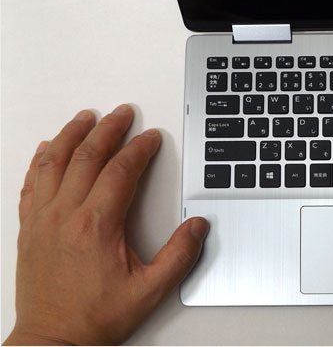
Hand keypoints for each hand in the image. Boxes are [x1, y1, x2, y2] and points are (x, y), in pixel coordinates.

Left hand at [4, 105, 208, 345]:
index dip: (139, 149)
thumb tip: (197, 227)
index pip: (121, 171)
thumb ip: (179, 256)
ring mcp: (42, 220)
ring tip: (85, 118)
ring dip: (71, 134)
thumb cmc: (95, 317)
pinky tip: (47, 148)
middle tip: (122, 114)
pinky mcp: (28, 228)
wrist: (53, 340)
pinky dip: (40, 160)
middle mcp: (65, 216)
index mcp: (97, 226)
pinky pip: (31, 183)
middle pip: (86, 156)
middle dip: (108, 130)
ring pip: (54, 162)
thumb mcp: (150, 291)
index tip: (151, 138)